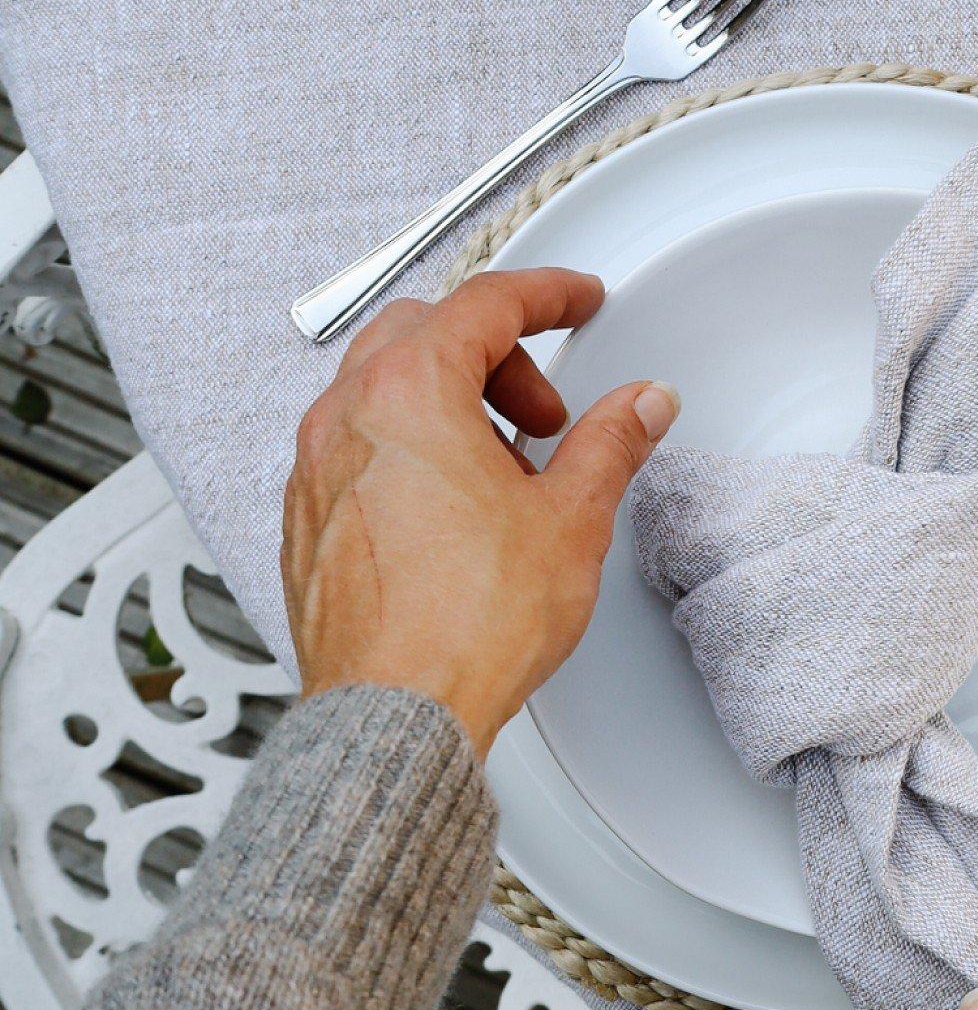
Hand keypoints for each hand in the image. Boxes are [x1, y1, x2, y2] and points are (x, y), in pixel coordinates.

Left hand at [282, 271, 677, 754]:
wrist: (395, 714)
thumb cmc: (463, 626)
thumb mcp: (570, 519)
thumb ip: (608, 443)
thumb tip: (638, 406)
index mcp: (409, 392)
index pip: (485, 304)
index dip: (547, 294)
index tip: (577, 300)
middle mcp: (346, 418)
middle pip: (424, 333)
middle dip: (496, 354)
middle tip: (546, 409)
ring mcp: (315, 469)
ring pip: (382, 388)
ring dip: (450, 400)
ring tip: (506, 467)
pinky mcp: (307, 520)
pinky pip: (357, 447)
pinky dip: (408, 446)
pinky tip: (455, 505)